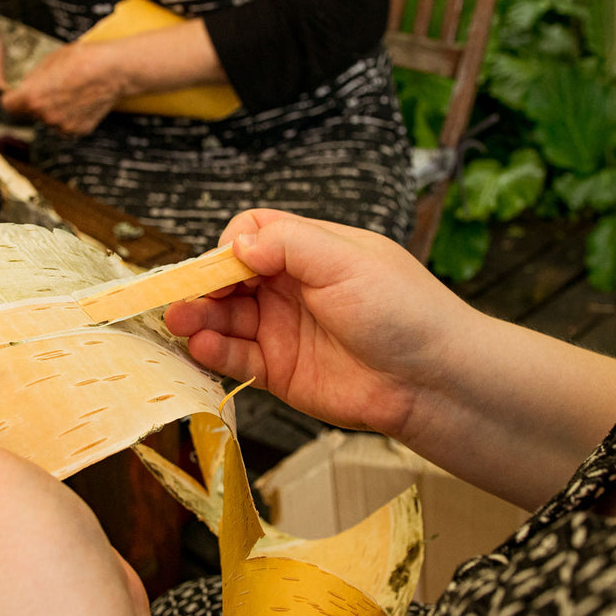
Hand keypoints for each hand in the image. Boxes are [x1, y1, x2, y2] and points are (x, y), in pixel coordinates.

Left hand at [0, 41, 131, 134]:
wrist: (113, 70)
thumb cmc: (83, 60)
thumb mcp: (49, 60)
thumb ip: (32, 79)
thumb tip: (24, 87)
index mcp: (33, 97)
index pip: (7, 106)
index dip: (12, 98)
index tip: (15, 95)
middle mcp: (46, 116)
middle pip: (29, 114)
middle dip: (34, 103)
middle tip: (51, 88)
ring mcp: (63, 126)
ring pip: (48, 120)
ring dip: (53, 110)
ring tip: (69, 92)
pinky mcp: (78, 130)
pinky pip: (65, 124)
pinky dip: (69, 116)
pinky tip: (80, 100)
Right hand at [164, 210, 467, 439]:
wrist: (434, 380)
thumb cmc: (405, 311)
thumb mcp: (346, 261)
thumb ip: (288, 244)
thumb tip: (236, 241)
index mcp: (312, 251)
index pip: (253, 235)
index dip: (231, 246)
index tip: (225, 262)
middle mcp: (293, 288)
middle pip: (229, 278)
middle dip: (202, 284)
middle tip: (182, 296)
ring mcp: (284, 330)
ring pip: (225, 318)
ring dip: (198, 317)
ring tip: (181, 321)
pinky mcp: (281, 372)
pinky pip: (236, 358)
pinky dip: (213, 351)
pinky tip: (201, 345)